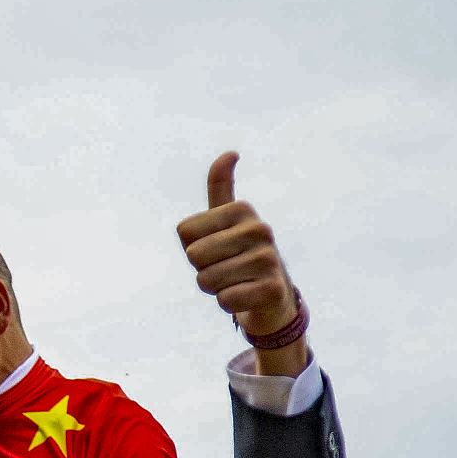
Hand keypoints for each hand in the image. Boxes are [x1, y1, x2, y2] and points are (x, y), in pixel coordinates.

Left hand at [176, 152, 305, 373]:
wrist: (271, 297)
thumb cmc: (237, 256)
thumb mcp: (226, 220)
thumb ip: (221, 187)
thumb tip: (230, 153)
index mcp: (241, 210)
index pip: (184, 231)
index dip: (192, 246)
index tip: (216, 248)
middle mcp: (259, 229)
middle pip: (194, 256)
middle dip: (202, 269)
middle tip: (225, 268)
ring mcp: (268, 258)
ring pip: (206, 280)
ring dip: (214, 288)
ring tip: (235, 282)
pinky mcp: (272, 288)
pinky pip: (224, 300)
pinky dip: (228, 304)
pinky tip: (246, 297)